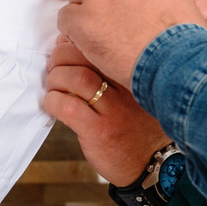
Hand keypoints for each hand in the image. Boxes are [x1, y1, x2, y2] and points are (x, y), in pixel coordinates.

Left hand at [43, 39, 170, 181]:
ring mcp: (114, 109)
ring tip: (54, 87)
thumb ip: (109, 70)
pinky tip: (53, 105)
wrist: (153, 164)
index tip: (66, 47)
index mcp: (134, 73)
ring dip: (56, 79)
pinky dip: (53, 101)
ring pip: (76, 78)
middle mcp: (127, 86)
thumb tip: (72, 45)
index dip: (76, 41)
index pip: (102, 43)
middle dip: (61, 56)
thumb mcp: (134, 91)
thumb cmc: (138, 125)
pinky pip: (68, 107)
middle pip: (86, 55)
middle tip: (55, 67)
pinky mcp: (99, 130)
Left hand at [58, 0, 206, 89]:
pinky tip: (86, 45)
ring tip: (96, 35)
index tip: (118, 8)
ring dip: (83, 13)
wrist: (176, 62)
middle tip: (103, 21)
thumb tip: (150, 4)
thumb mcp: (182, 5)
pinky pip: (65, 18)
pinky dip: (71, 32)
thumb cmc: (184, 44)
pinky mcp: (83, 18)